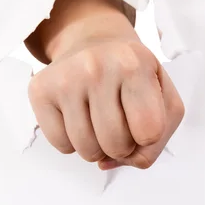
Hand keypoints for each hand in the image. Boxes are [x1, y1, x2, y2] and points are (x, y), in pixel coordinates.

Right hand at [28, 15, 184, 169]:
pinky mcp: (41, 90)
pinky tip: (77, 119)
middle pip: (115, 144)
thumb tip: (110, 163)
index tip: (141, 120)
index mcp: (135, 65)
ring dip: (96, 148)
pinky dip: (72, 143)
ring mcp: (66, 78)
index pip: (149, 132)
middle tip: (118, 123)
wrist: (93, 40)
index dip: (147, 137)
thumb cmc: (131, 74)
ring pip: (86, 149)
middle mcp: (97, 67)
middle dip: (121, 146)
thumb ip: (156, 142)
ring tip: (98, 122)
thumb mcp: (163, 96)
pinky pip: (60, 144)